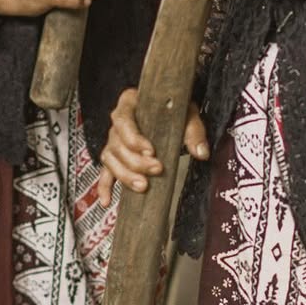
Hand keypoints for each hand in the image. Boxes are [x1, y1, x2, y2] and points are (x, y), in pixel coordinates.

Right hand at [96, 87, 208, 206]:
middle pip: (117, 144)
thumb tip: (201, 153)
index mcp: (129, 104)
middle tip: (157, 169)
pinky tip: (106, 200)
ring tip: (142, 186)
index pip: (123, 120)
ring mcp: (113, 142)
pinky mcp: (115, 158)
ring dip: (125, 175)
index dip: (133, 138)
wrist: (167, 112)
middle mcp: (117, 123)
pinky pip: (104, 172)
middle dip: (136, 161)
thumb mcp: (186, 113)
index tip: (151, 151)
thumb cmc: (173, 110)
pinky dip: (104, 187)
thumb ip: (193, 131)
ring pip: (110, 160)